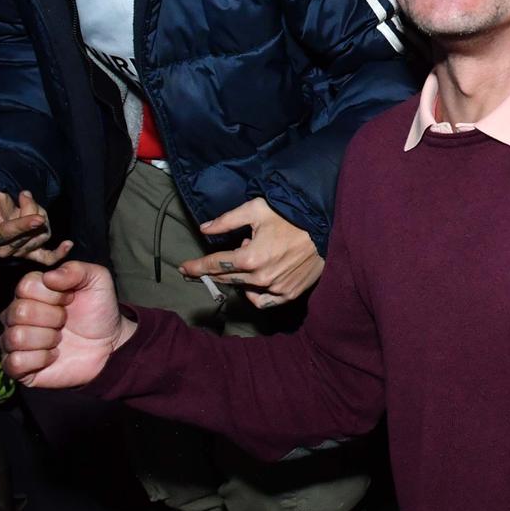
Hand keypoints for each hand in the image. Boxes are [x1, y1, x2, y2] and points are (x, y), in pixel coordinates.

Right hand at [0, 171, 71, 264]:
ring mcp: (19, 253)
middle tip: (26, 195)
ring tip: (32, 205)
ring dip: (43, 217)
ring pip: (41, 235)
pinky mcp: (33, 254)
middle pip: (28, 232)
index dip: (23, 225)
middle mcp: (3, 250)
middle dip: (32, 210)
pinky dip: (58, 253)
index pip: (7, 233)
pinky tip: (68, 244)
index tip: (38, 219)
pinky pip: (47, 258)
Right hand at [0, 262, 133, 388]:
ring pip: (16, 337)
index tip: (70, 299)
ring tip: (59, 339)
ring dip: (47, 339)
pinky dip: (40, 359)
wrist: (109, 345)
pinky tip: (53, 355)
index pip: (26, 286)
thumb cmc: (98, 311)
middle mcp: (16, 314)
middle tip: (65, 322)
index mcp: (30, 292)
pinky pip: (15, 362)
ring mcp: (13, 340)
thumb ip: (76, 270)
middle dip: (53, 317)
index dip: (54, 294)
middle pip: (20, 312)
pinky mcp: (17, 366)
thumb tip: (49, 277)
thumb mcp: (97, 281)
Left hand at [179, 199, 322, 308]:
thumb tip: (204, 228)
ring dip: (239, 279)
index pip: (214, 265)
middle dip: (212, 273)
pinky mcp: (288, 294)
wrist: (326, 229)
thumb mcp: (257, 209)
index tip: (183, 268)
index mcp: (250, 257)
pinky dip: (255, 293)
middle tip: (203, 269)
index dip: (196, 267)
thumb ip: (227, 220)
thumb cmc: (292, 216)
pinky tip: (258, 280)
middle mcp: (261, 278)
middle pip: (227, 279)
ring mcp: (275, 288)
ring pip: (244, 290)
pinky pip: (263, 301)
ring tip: (249, 261)